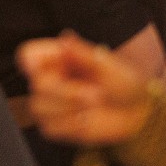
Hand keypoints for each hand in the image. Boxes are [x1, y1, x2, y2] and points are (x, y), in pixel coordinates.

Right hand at [17, 33, 154, 147]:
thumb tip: (65, 37)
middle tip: (96, 95)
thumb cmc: (123, 82)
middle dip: (67, 93)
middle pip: (37, 85)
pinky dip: (70, 126)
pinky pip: (49, 128)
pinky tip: (87, 121)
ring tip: (93, 108)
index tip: (47, 68)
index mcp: (57, 58)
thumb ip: (83, 54)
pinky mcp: (54, 125)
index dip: (30, 62)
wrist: (137, 112)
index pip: (28, 55)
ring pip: (39, 108)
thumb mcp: (108, 65)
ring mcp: (49, 103)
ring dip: (70, 110)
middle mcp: (48, 78)